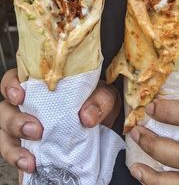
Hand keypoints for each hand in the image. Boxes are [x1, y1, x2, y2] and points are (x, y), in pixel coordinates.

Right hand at [0, 69, 120, 176]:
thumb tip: (86, 117)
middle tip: (36, 129)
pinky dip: (19, 159)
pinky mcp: (30, 147)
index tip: (19, 95)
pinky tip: (30, 165)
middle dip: (14, 120)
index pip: (17, 78)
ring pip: (4, 132)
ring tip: (30, 157)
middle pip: (5, 108)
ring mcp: (28, 126)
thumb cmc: (98, 104)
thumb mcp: (105, 96)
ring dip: (12, 145)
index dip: (11, 84)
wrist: (104, 129)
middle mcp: (31, 104)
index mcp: (44, 84)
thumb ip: (100, 100)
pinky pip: (15, 153)